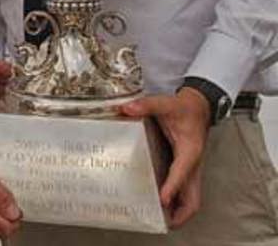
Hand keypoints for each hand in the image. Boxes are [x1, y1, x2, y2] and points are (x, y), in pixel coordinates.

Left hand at [120, 89, 210, 227]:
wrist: (198, 107)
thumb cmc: (183, 108)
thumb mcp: (166, 103)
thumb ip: (146, 105)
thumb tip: (127, 109)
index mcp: (190, 150)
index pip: (182, 172)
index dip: (172, 187)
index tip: (162, 200)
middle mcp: (193, 164)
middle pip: (193, 197)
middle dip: (181, 213)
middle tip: (163, 223)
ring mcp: (192, 169)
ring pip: (192, 198)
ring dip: (180, 212)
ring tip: (161, 221)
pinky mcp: (187, 170)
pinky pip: (186, 192)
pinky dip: (177, 202)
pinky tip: (162, 206)